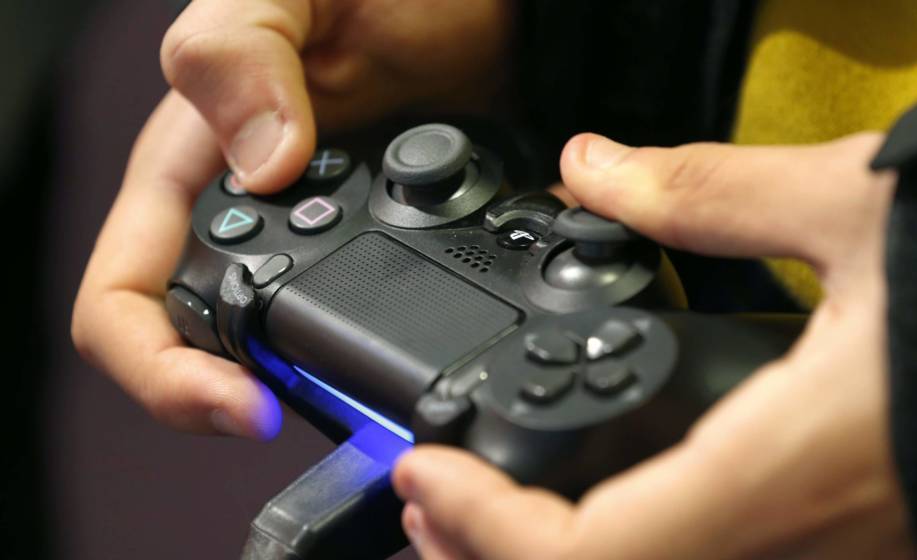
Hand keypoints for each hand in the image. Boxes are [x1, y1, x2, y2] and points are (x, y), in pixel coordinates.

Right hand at [73, 1, 511, 438]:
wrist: (493, 10)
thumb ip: (242, 53)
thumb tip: (261, 165)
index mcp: (192, 168)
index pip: (127, 300)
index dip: (162, 371)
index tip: (243, 403)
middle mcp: (249, 219)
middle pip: (206, 347)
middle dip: (253, 392)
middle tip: (331, 406)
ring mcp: (321, 243)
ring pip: (289, 347)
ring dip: (326, 379)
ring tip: (387, 381)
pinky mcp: (388, 252)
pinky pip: (376, 319)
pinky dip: (395, 341)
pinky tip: (435, 336)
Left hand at [392, 133, 916, 558]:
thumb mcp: (862, 210)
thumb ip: (710, 194)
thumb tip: (601, 166)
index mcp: (795, 466)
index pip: (600, 549)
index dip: (492, 533)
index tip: (427, 477)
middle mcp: (811, 541)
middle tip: (430, 510)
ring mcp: (838, 554)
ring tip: (481, 519)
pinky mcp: (855, 539)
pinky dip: (631, 548)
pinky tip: (609, 507)